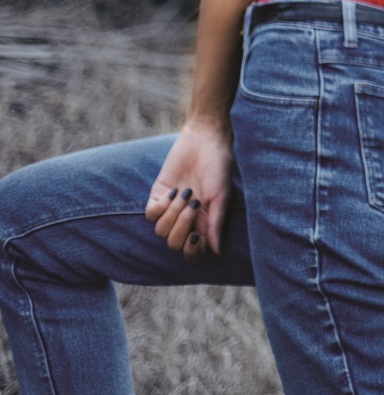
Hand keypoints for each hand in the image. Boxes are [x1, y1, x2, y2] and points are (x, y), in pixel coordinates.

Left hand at [147, 120, 232, 260]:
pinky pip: (150, 215)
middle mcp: (187, 220)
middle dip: (181, 228)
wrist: (204, 141)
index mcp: (205, 223)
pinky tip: (173, 191)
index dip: (192, 252)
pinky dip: (161, 206)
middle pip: (174, 244)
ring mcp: (171, 209)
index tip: (197, 237)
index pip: (193, 253)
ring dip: (173, 214)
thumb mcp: (221, 196)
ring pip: (160, 231)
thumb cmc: (219, 167)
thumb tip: (216, 252)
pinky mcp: (158, 196)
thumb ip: (216, 223)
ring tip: (186, 193)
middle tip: (194, 204)